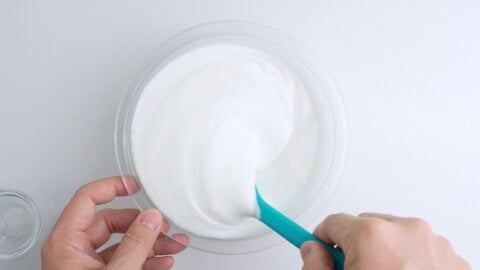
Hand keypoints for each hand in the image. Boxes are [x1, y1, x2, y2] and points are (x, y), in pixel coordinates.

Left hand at [41, 176, 188, 269]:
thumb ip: (136, 244)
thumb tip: (151, 218)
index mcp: (66, 243)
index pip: (88, 199)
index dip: (113, 186)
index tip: (134, 184)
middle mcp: (73, 251)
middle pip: (112, 222)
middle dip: (144, 224)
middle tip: (164, 225)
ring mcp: (86, 266)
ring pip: (122, 242)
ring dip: (151, 243)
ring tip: (174, 244)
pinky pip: (124, 260)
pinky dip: (146, 259)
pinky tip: (163, 260)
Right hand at [300, 213, 469, 269]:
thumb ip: (315, 267)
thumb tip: (313, 252)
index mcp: (373, 236)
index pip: (334, 223)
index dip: (323, 240)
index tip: (322, 250)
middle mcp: (407, 233)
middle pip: (367, 227)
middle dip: (357, 249)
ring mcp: (435, 246)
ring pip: (396, 238)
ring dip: (386, 256)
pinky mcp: (454, 262)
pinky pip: (422, 251)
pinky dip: (411, 265)